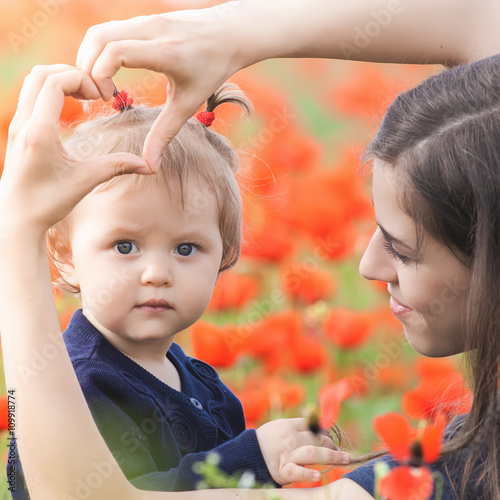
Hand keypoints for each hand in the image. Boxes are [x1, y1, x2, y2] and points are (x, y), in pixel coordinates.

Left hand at [0, 64, 148, 234]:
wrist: (17, 219)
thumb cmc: (48, 203)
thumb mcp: (85, 182)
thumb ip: (116, 167)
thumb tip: (148, 166)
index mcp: (39, 132)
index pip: (54, 82)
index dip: (80, 79)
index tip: (99, 96)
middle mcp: (23, 124)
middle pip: (41, 73)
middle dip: (71, 74)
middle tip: (94, 92)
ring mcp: (17, 126)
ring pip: (33, 82)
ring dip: (59, 80)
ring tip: (83, 97)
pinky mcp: (18, 131)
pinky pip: (31, 96)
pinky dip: (51, 91)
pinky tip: (70, 109)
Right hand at [76, 9, 239, 169]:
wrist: (229, 33)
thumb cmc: (212, 70)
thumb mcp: (189, 104)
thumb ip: (165, 133)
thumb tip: (150, 166)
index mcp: (166, 51)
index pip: (115, 51)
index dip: (100, 74)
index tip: (106, 97)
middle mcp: (153, 28)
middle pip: (99, 38)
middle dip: (87, 68)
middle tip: (95, 95)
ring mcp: (147, 18)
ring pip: (100, 30)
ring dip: (89, 58)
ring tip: (99, 86)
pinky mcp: (143, 17)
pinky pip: (109, 28)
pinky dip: (99, 50)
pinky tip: (108, 72)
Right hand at [256, 418, 349, 484]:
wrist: (249, 452)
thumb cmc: (268, 439)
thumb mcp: (282, 425)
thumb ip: (299, 426)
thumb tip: (322, 428)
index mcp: (291, 425)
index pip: (314, 427)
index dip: (326, 434)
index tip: (332, 441)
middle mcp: (292, 438)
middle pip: (317, 439)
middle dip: (332, 446)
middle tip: (343, 454)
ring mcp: (288, 454)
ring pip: (312, 453)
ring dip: (330, 456)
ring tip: (344, 459)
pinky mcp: (283, 470)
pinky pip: (296, 472)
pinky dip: (306, 474)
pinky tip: (317, 476)